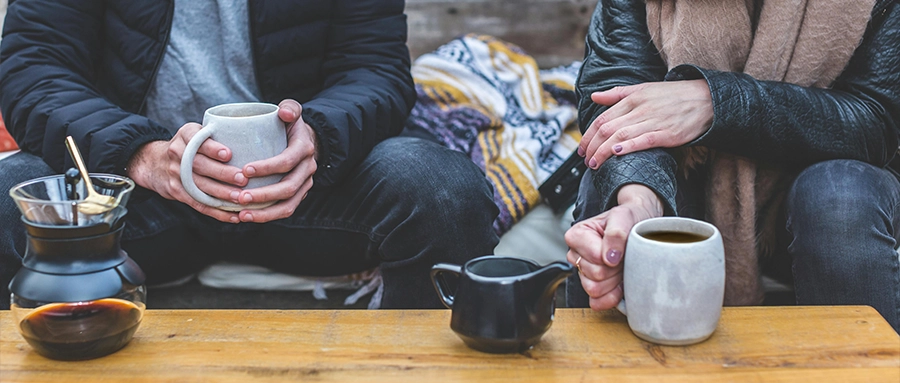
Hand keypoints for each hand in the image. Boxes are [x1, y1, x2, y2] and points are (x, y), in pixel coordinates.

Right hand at [126, 124, 247, 222]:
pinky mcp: (178, 192)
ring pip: (200, 186)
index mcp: (185, 135)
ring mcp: (176, 174)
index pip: (197, 140)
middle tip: (242, 179)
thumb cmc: (187, 146)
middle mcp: (178, 153)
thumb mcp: (194, 132)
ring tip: (240, 198)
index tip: (228, 154)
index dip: (212, 148)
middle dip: (222, 173)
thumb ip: (214, 135)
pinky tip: (234, 216)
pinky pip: (198, 204)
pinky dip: (217, 212)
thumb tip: (249, 140)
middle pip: (200, 165)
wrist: (154, 163)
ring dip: (222, 194)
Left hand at [236, 99, 317, 222]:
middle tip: (239, 196)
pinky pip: (284, 210)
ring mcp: (304, 185)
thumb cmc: (289, 125)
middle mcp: (307, 169)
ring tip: (241, 214)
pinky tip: (245, 216)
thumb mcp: (292, 111)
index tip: (245, 170)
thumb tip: (283, 113)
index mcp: (304, 149)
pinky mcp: (298, 196)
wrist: (303, 141)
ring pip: (288, 205)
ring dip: (264, 212)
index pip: (287, 161)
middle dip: (263, 195)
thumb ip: (290, 107)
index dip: (268, 167)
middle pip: (288, 187)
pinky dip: (266, 216)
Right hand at [564, 184, 663, 309]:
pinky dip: (612, 297)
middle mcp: (576, 255)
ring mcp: (583, 273)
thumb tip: (609, 257)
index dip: (613, 257)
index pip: (595, 259)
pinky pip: (596, 302)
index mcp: (577, 236)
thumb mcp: (624, 216)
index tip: (621, 247)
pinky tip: (620, 283)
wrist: (640, 225)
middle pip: (595, 275)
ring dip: (614, 281)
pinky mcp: (592, 287)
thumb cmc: (629, 219)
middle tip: (624, 256)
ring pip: (594, 290)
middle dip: (614, 269)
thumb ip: (616, 233)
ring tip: (622, 266)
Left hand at [578, 80, 712, 169]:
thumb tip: (594, 97)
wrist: (707, 99)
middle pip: (607, 129)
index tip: (582, 149)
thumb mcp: (644, 88)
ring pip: (621, 136)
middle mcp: (641, 109)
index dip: (588, 135)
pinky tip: (616, 154)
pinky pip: (644, 140)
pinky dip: (628, 147)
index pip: (602, 118)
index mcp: (633, 98)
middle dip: (592, 146)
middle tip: (585, 160)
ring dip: (603, 151)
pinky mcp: (668, 134)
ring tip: (595, 164)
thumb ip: (617, 94)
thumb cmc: (674, 95)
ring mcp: (654, 121)